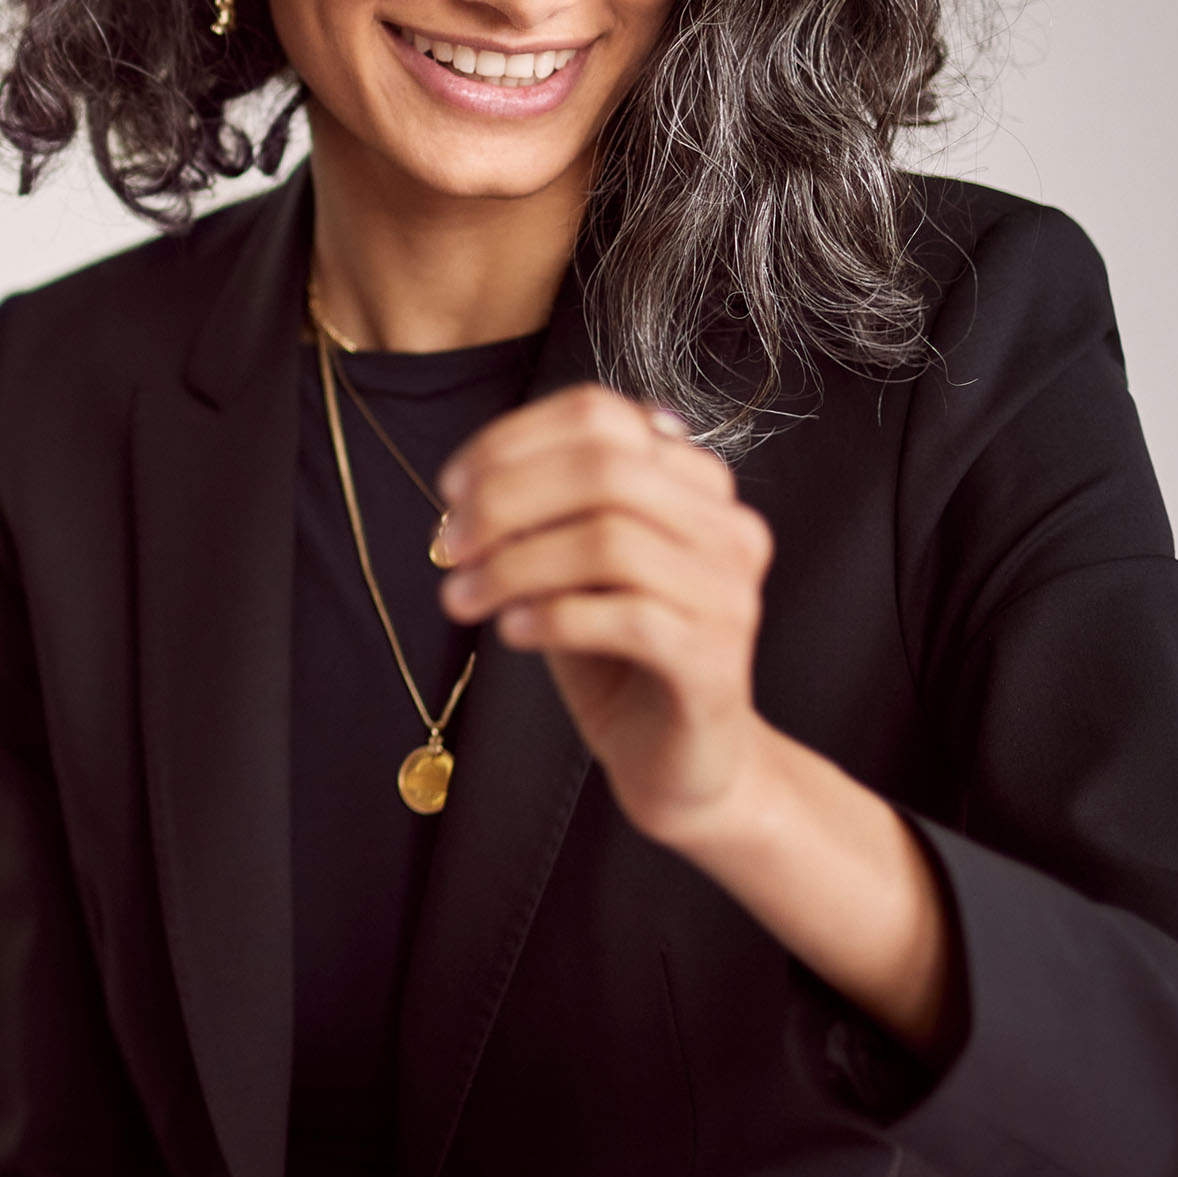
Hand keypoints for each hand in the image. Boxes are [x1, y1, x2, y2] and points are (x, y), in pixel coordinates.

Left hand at [440, 384, 952, 1048]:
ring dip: (514, 566)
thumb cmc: (618, 652)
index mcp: (695, 485)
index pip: (601, 415)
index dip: (511, 441)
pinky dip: (553, 617)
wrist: (681, 760)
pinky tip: (514, 632)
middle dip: (505, 500)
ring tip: (463, 599)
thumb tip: (462, 490)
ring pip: (610, 540)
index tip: (451, 487)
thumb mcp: (570, 566)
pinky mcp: (715, 661)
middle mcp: (726, 528)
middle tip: (448, 546)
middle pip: (604, 469)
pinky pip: (626, 617)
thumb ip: (540, 513)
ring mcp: (729, 594)